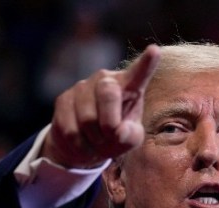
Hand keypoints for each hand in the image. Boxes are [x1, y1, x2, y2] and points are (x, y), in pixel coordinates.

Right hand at [41, 44, 161, 167]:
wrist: (85, 143)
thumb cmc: (115, 136)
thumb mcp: (130, 139)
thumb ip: (131, 136)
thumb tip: (118, 131)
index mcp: (129, 86)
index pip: (139, 74)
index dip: (147, 63)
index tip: (155, 50)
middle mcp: (105, 80)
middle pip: (108, 94)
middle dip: (110, 124)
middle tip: (112, 137)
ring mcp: (82, 87)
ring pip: (88, 118)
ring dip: (95, 139)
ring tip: (97, 140)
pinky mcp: (63, 99)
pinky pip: (72, 130)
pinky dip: (80, 145)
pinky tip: (83, 142)